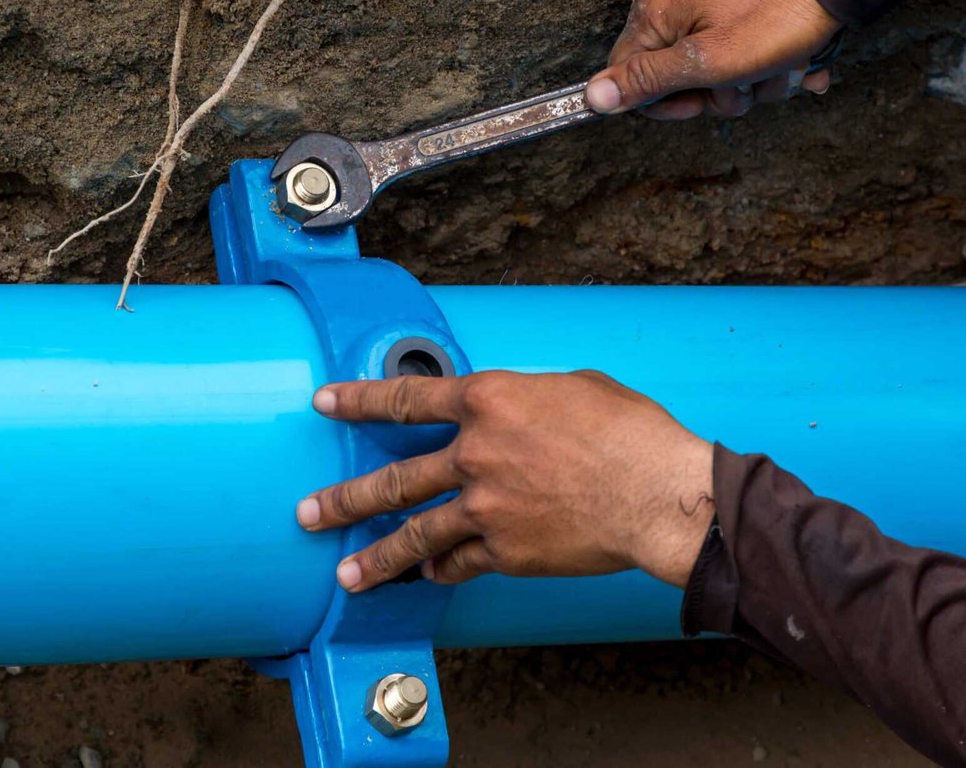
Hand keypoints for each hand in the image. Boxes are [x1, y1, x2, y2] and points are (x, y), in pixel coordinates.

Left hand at [295, 371, 715, 591]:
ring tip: (346, 573)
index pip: (404, 398)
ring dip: (376, 556)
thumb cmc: (628, 431)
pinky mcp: (505, 550)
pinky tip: (428, 576)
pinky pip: (461, 563)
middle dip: (344, 498)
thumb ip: (527, 400)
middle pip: (393, 478)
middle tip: (309, 511)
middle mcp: (474, 452)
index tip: (325, 403)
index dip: (358, 400)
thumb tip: (518, 411)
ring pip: (414, 533)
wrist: (655, 492)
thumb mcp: (572, 388)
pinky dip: (442, 570)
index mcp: (487, 400)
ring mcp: (485, 505)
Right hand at [586, 0, 840, 119]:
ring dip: (756, 82)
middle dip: (722, 92)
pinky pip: (742, 51)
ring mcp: (708, 2)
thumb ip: (647, 81)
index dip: (667, 103)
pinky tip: (797, 61)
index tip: (702, 101)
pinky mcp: (739, 4)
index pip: (629, 77)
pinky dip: (770, 64)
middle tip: (750, 79)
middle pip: (677, 78)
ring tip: (783, 64)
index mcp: (654, 12)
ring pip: (717, 71)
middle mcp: (674, 2)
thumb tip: (592, 97)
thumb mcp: (707, 61)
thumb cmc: (774, 16)